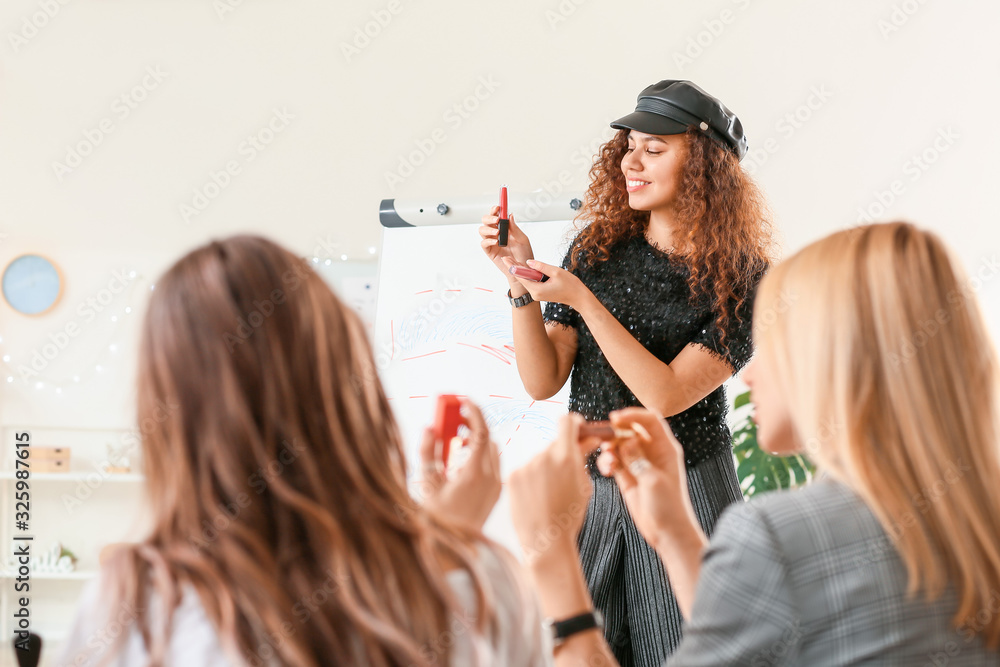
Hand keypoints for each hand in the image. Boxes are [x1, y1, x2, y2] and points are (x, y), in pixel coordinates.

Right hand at [419, 400, 501, 530]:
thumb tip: (430, 428)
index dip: (473, 413)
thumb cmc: (436, 518)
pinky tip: (463, 462)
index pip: (481, 433)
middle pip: (488, 439)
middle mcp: (491, 478)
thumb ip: (427, 452)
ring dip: (477, 441)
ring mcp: (496, 486)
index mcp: (474, 474)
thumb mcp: (426, 483)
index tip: (464, 401)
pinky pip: (494, 465)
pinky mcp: (497, 493)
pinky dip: (481, 456)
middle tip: (455, 418)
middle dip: (473, 425)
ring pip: (493, 451)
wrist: (453, 549)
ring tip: (457, 442)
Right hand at [479, 206, 534, 281]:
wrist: (523, 270)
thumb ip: (515, 228)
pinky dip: (488, 240)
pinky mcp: (489, 251)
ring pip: (482, 230)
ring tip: (497, 232)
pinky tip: (496, 241)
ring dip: (488, 228)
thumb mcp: (522, 239)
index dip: (495, 209)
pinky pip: (483, 243)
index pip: (497, 215)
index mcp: (505, 228)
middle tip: (497, 219)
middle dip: (489, 217)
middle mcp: (497, 233)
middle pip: (486, 220)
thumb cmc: (524, 255)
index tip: (498, 206)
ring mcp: (492, 242)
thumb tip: (509, 215)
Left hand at [503, 257, 590, 310]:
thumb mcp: (556, 272)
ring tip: (512, 260)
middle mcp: (535, 294)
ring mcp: (537, 294)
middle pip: (522, 279)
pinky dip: (528, 275)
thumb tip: (528, 261)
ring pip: (526, 280)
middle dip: (514, 268)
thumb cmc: (570, 285)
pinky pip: (532, 282)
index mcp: (537, 290)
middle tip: (506, 257)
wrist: (578, 297)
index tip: (506, 259)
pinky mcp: (540, 293)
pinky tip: (523, 267)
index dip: (513, 267)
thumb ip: (541, 266)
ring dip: (521, 271)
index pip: (521, 277)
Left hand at [509, 413, 593, 564]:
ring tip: (549, 494)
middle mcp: (544, 456)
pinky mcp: (512, 476)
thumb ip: (583, 457)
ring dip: (545, 469)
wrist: (546, 542)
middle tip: (565, 474)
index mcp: (566, 457)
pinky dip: (532, 479)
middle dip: (561, 454)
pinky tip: (536, 497)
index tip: (576, 429)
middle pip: (554, 444)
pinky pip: (526, 470)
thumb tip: (588, 439)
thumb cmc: (569, 517)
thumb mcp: (584, 486)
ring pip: (539, 459)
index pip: (567, 422)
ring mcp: (526, 466)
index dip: (573, 423)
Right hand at [597, 408, 704, 553]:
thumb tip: (627, 440)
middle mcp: (652, 452)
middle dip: (615, 432)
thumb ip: (638, 458)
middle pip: (631, 429)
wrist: (667, 532)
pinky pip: (614, 460)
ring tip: (608, 462)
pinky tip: (607, 471)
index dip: (632, 415)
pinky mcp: (628, 475)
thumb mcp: (653, 481)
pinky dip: (608, 462)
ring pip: (619, 445)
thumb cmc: (668, 507)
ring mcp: (639, 463)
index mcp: (666, 449)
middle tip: (603, 440)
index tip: (615, 418)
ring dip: (609, 449)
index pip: (650, 420)